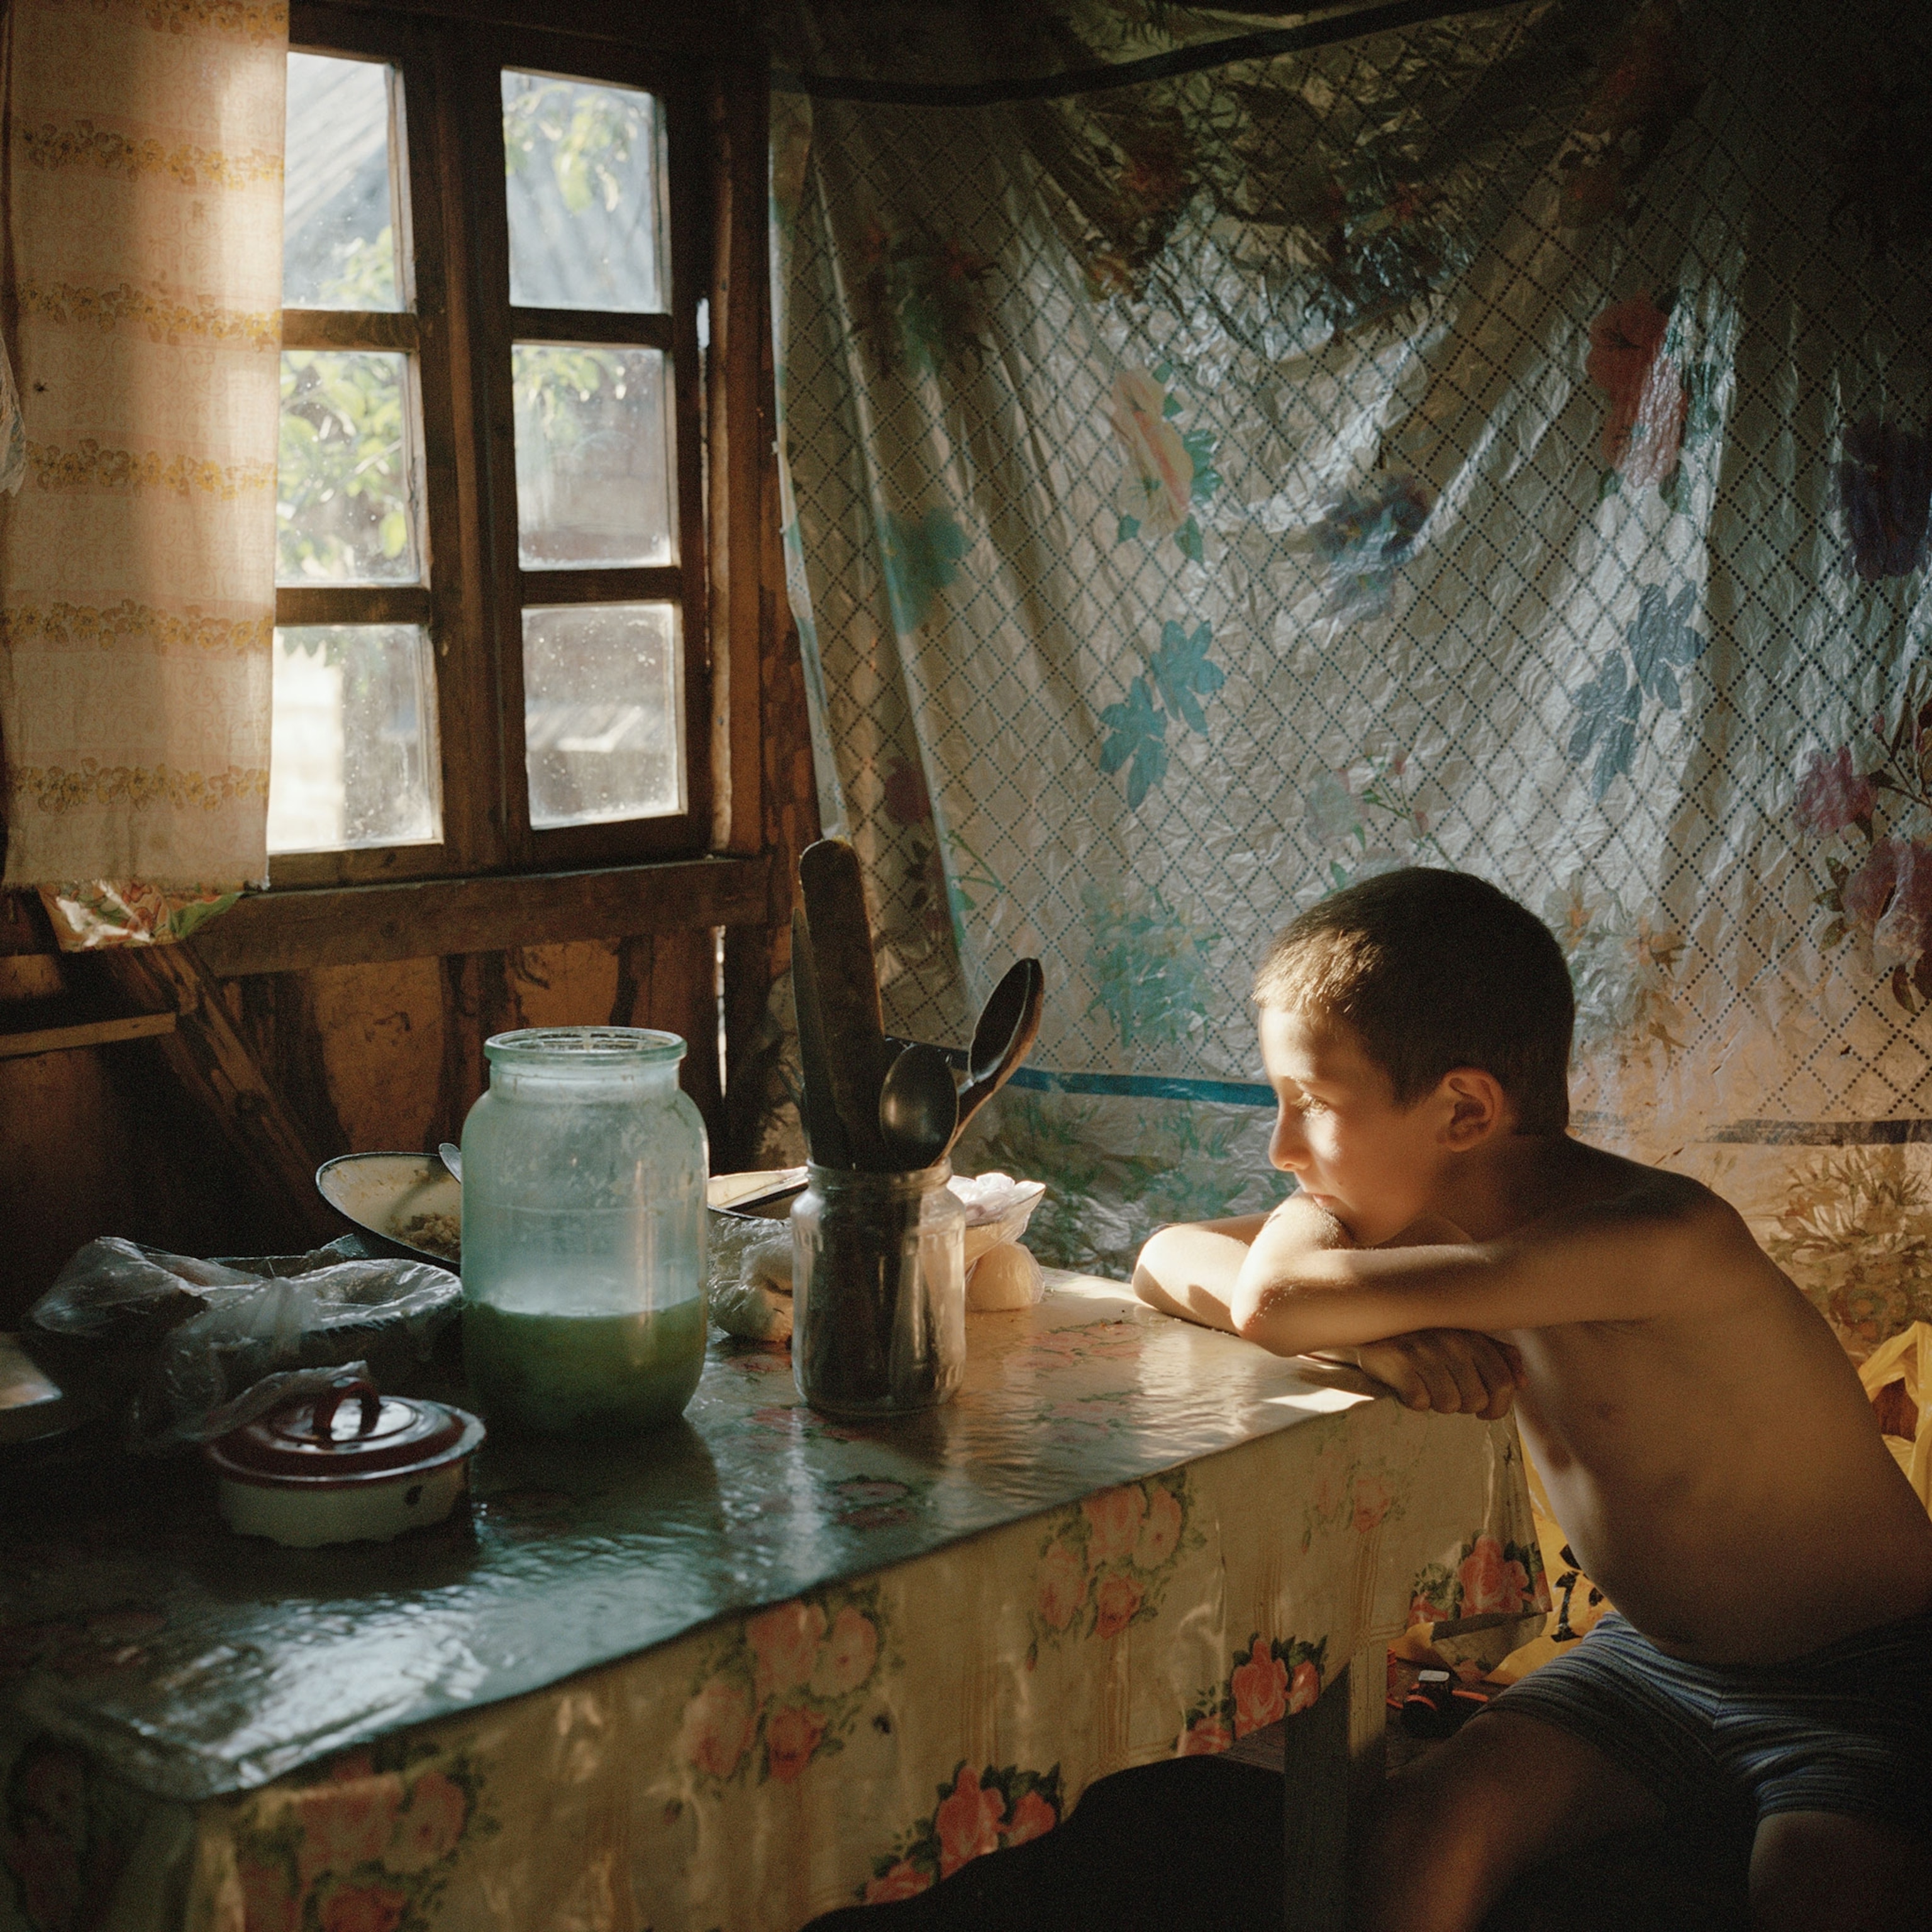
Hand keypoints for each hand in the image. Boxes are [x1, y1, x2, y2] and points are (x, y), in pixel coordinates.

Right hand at [1328, 1329, 1523, 1419]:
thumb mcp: (1462, 1340)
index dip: (1497, 1407)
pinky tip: (1405, 1386)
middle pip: (1477, 1400)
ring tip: (1425, 1388)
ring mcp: (1424, 1350)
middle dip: (1463, 1406)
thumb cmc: (1422, 1336)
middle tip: (1446, 1395)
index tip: (1483, 1410)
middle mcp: (1452, 1341)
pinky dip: (1413, 1401)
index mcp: (1472, 1337)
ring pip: (1449, 1404)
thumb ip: (1496, 1357)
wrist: (1367, 1321)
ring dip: (1436, 1403)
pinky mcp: (1397, 1362)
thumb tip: (1523, 1382)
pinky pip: (1419, 1401)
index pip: (1504, 1384)